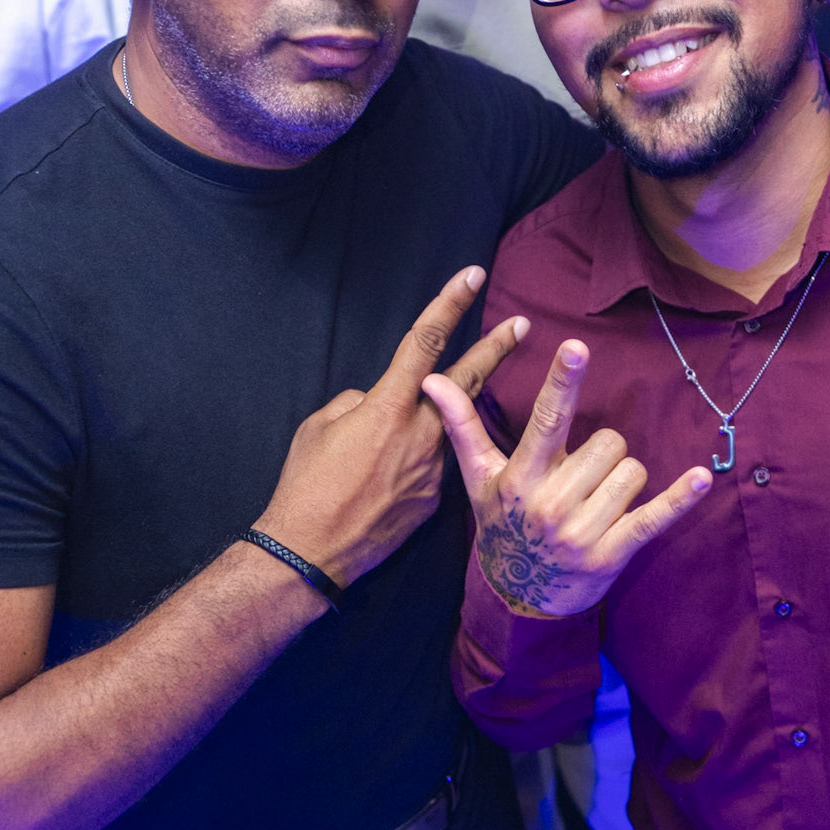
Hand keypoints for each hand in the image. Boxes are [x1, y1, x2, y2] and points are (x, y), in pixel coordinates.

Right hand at [257, 266, 527, 586]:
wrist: (313, 551)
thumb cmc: (306, 484)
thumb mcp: (319, 427)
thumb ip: (357, 404)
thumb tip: (376, 402)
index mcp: (387, 405)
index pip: (425, 341)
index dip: (450, 304)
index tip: (472, 278)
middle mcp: (420, 432)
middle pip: (468, 379)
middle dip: (497, 347)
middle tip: (523, 325)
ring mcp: (434, 468)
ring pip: (446, 430)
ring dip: (439, 424)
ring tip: (394, 442)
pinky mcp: (435, 499)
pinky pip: (432, 467)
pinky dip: (416, 464)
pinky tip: (383, 485)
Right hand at [422, 337, 711, 617]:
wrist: (517, 598)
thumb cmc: (501, 525)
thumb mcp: (479, 479)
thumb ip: (462, 427)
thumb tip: (432, 381)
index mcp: (519, 478)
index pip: (544, 419)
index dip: (563, 381)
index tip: (577, 347)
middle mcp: (549, 504)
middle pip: (607, 442)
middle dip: (602, 454)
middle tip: (580, 479)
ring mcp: (581, 532)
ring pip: (632, 471)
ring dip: (623, 480)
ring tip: (597, 502)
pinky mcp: (612, 553)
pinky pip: (654, 516)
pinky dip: (680, 498)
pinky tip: (700, 479)